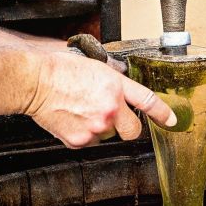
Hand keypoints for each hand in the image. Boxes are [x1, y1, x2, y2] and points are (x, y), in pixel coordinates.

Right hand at [24, 51, 175, 147]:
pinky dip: (83, 134)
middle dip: (129, 127)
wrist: (34, 82)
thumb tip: (121, 77)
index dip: (163, 113)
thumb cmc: (58, 70)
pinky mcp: (79, 140)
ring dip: (101, 128)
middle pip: (133, 131)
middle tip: (116, 119)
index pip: (148, 101)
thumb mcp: (94, 64)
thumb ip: (112, 75)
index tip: (171, 120)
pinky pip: (89, 141)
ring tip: (82, 112)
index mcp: (115, 87)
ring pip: (108, 136)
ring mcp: (95, 127)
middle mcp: (110, 109)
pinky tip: (73, 119)